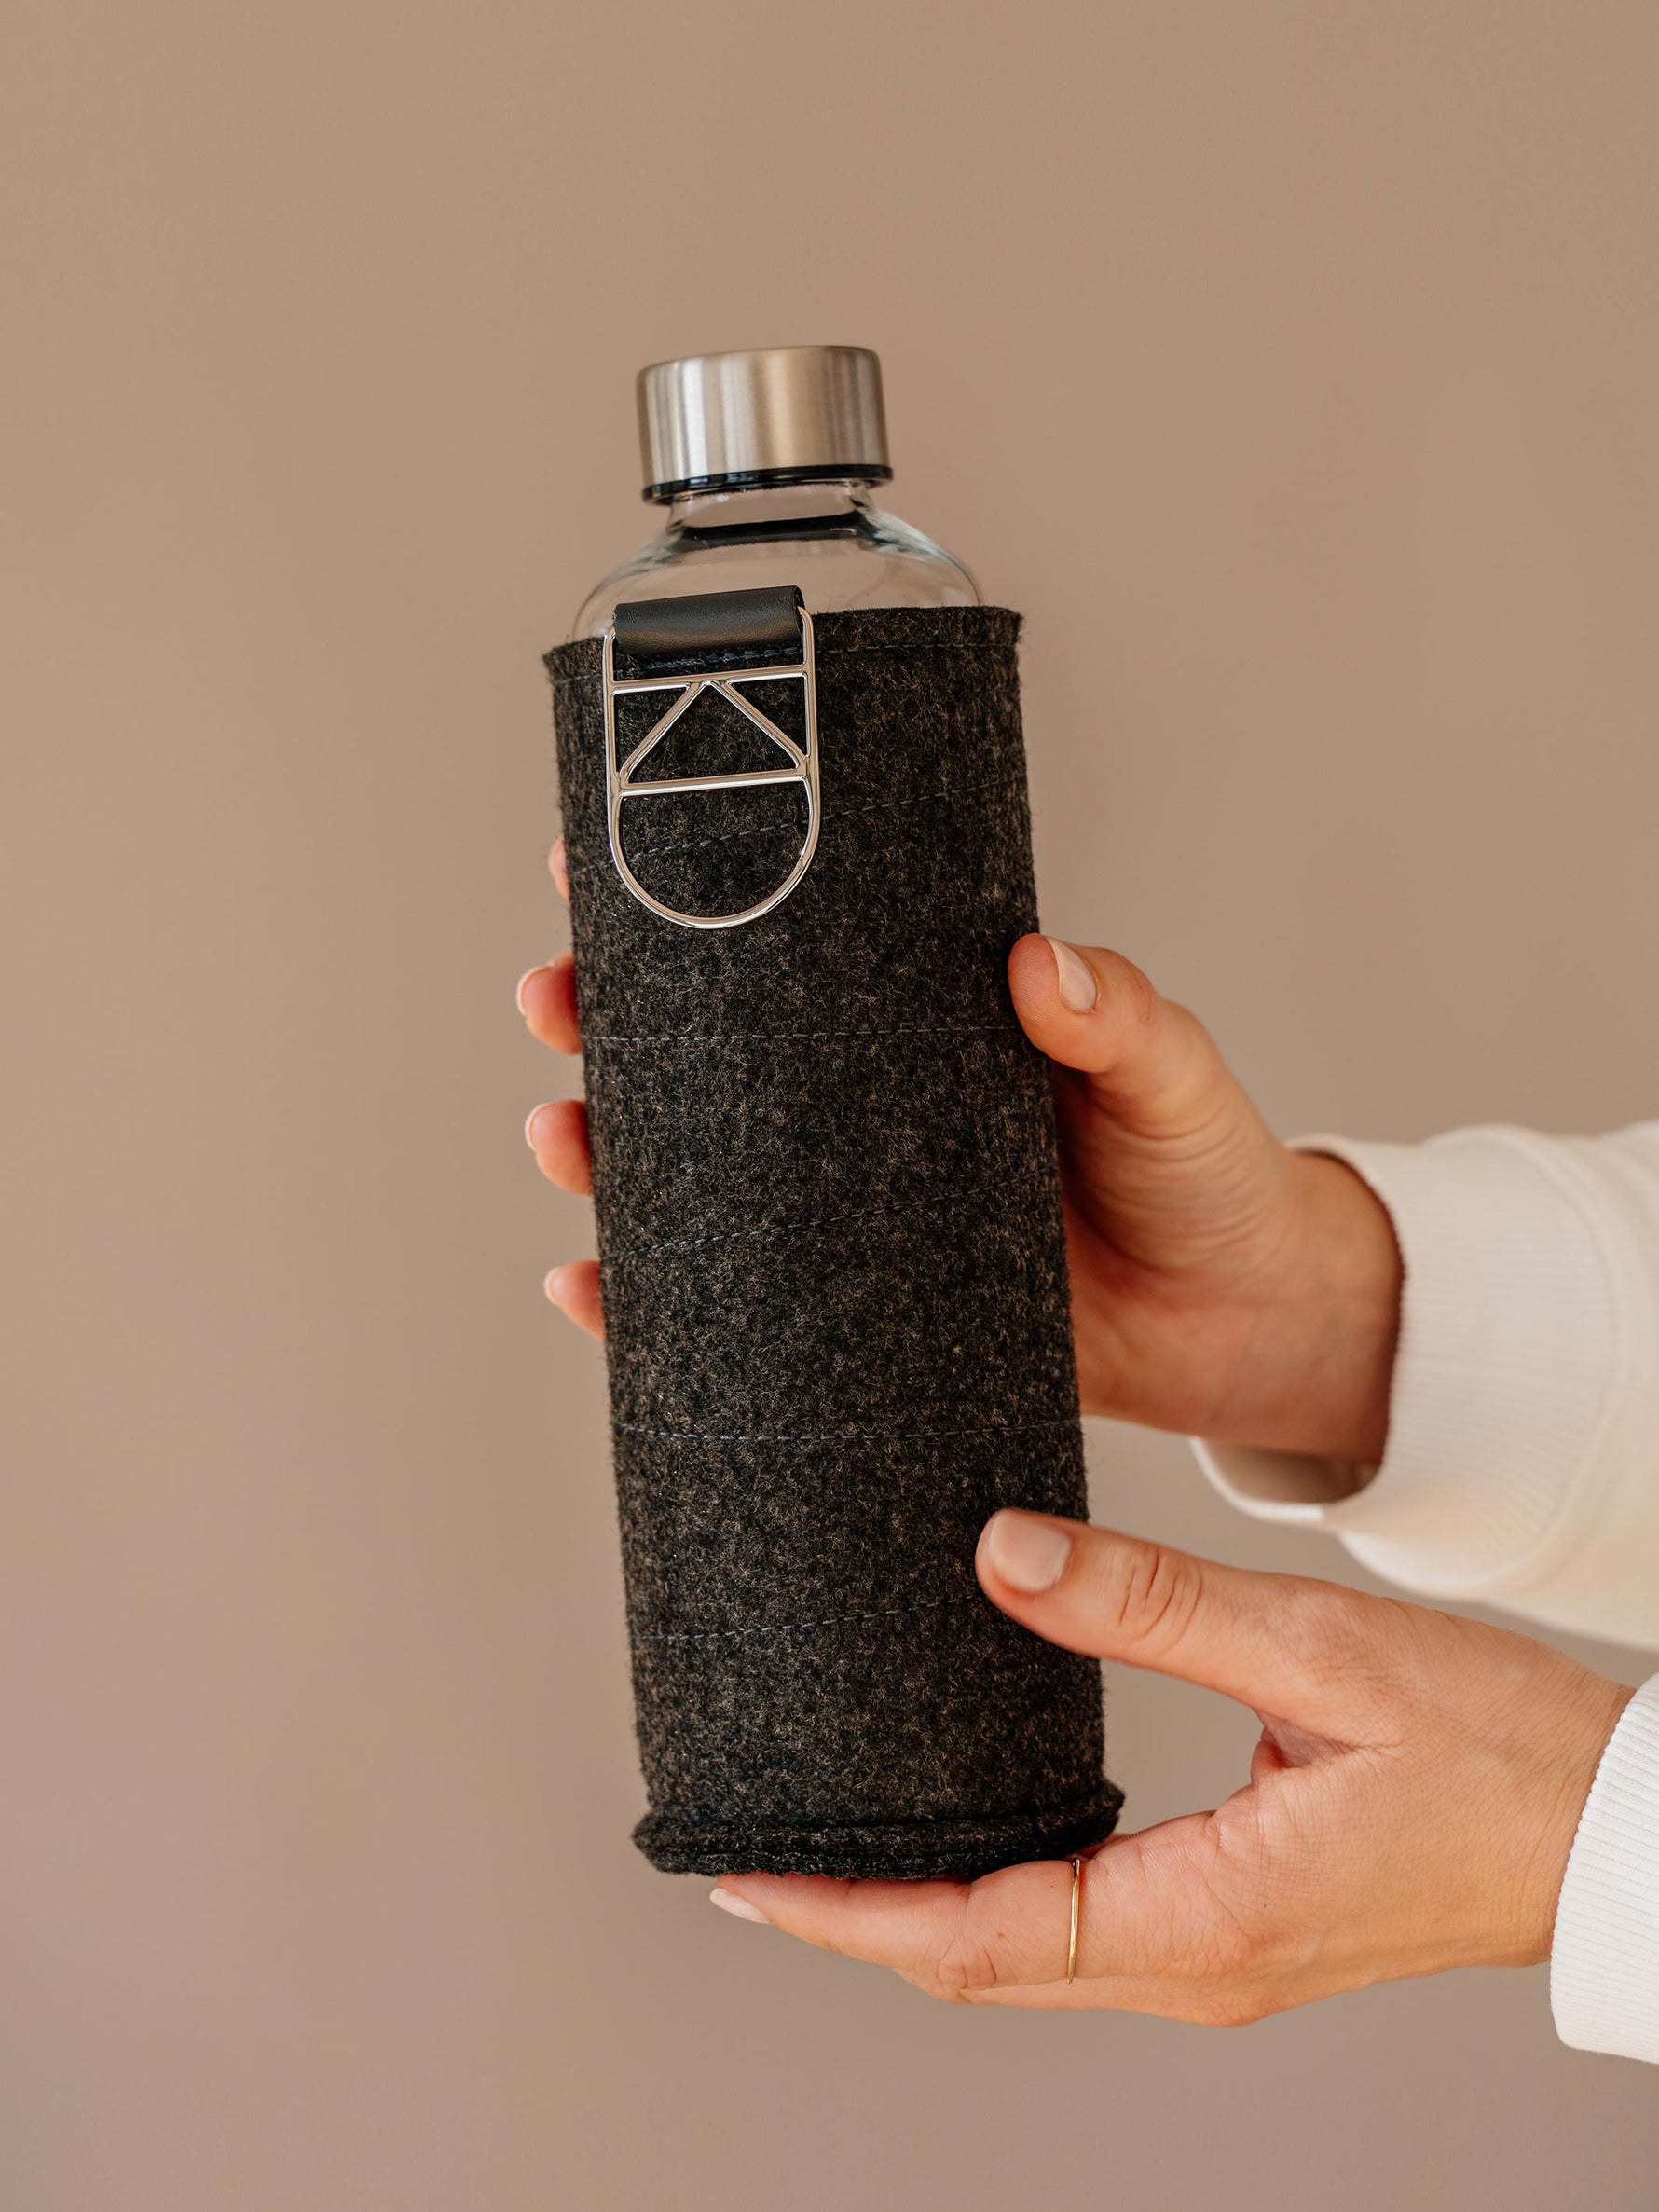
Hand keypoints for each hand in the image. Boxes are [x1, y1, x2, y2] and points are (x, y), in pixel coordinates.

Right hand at [518, 852, 1400, 1459]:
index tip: (591, 868)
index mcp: (920, 1034)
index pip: (782, 957)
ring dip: (602, 1158)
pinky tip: (592, 1293)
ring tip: (562, 1137)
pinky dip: (647, 1310)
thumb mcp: (1167, 1072)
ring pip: (686, 1183)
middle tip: (555, 999)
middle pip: (695, 1061)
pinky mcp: (853, 1327)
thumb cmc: (1205, 1172)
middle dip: (601, 1025)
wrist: (1244, 1326)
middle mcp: (860, 1122)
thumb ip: (1113, 1018)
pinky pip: (726, 1316)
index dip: (681, 910)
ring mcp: (844, 1224)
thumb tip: (1035, 964)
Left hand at [707, 1511, 1630, 2017]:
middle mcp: (1197, 1963)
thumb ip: (1150, 1605)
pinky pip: (1081, 1934)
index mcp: (1207, 1915)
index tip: (742, 1876)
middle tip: (746, 1854)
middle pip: (979, 1967)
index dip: (847, 1913)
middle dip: (854, 1919)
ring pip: (1026, 1959)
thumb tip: (999, 1557)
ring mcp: (1217, 1958)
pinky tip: (963, 1835)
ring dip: (918, 1913)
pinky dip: (996, 1898)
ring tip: (826, 1841)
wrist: (1616, 1828)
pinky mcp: (1238, 1930)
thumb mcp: (1320, 1647)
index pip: (978, 1939)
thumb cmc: (1498, 1745)